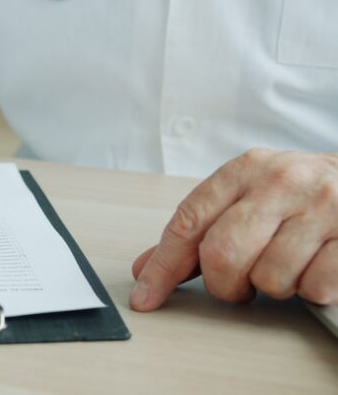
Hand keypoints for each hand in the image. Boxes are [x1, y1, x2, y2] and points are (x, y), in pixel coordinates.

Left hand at [131, 148, 337, 310]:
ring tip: (286, 266)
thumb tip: (145, 268)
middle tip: (238, 286)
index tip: (146, 296)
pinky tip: (316, 266)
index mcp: (245, 170)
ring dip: (273, 287)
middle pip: (222, 254)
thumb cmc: (298, 195)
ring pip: (269, 278)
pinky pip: (315, 288)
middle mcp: (281, 182)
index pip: (188, 221)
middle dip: (224, 284)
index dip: (163, 265)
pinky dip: (311, 290)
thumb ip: (198, 231)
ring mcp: (322, 207)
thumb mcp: (246, 196)